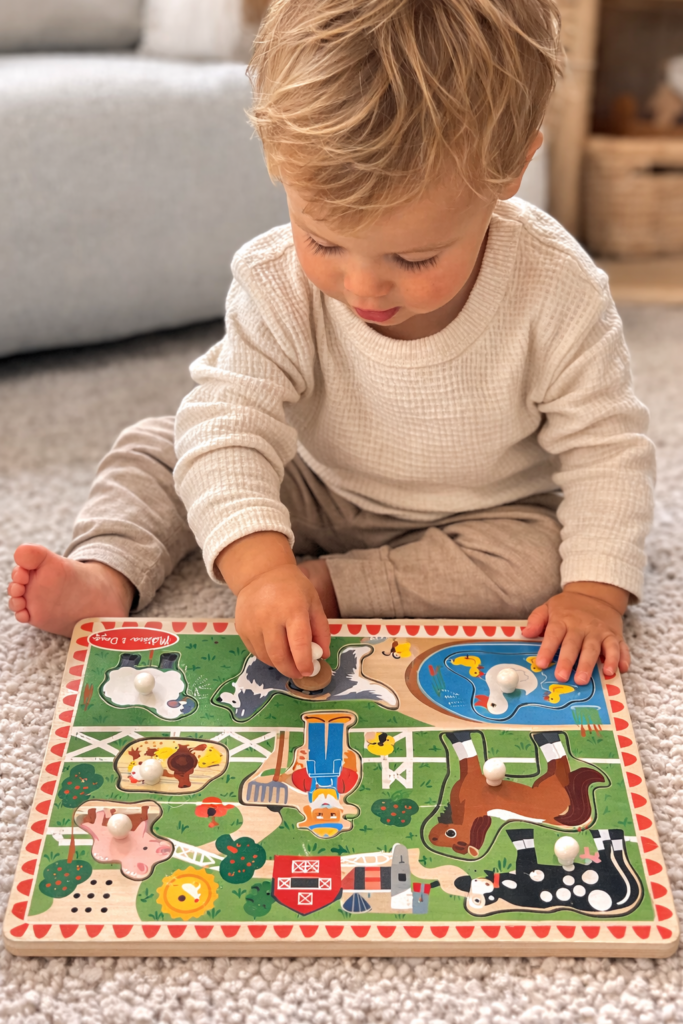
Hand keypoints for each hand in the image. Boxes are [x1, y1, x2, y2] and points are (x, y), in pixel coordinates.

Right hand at [216, 532, 329, 677]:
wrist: (261, 574)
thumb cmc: (293, 588)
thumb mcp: (314, 602)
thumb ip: (321, 630)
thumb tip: (322, 655)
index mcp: (293, 609)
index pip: (298, 643)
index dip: (304, 662)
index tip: (310, 671)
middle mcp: (269, 616)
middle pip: (279, 655)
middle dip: (291, 670)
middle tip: (300, 673)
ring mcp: (252, 623)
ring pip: (266, 657)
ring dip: (279, 664)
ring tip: (289, 660)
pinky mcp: (241, 628)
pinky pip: (255, 651)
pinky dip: (267, 656)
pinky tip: (275, 649)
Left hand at [521, 581, 629, 684]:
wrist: (596, 593)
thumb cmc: (568, 607)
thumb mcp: (549, 607)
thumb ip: (537, 620)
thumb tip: (526, 633)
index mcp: (563, 620)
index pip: (554, 634)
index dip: (547, 649)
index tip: (540, 663)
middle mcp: (582, 626)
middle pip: (574, 644)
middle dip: (568, 661)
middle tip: (562, 677)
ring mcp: (600, 631)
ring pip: (596, 648)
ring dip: (591, 664)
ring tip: (585, 679)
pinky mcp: (615, 635)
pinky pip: (620, 647)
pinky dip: (621, 658)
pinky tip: (620, 669)